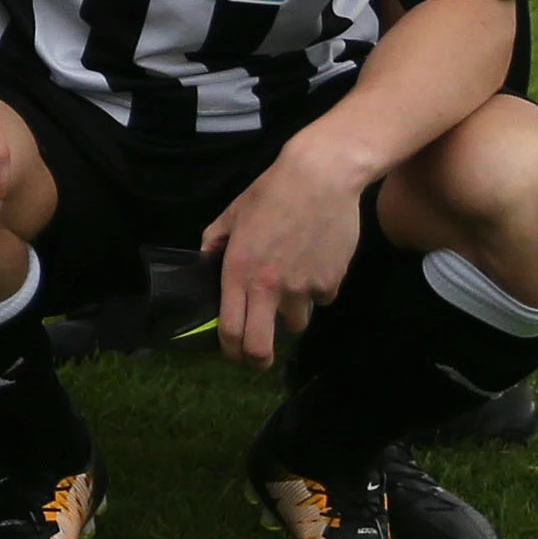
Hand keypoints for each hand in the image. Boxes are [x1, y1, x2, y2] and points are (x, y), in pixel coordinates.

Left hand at [198, 152, 363, 368]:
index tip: (232, 353)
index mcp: (239, 272)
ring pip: (295, 323)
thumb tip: (205, 263)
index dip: (229, 351)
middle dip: (256, 360)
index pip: (230, 330)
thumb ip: (214, 242)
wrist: (321, 178)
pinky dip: (317, 290)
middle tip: (258, 358)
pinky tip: (314, 264)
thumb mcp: (232, 214)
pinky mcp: (332, 282)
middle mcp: (269, 288)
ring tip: (289, 288)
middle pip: (261, 348)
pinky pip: (321, 299)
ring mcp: (303, 289)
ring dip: (289, 314)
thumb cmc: (271, 192)